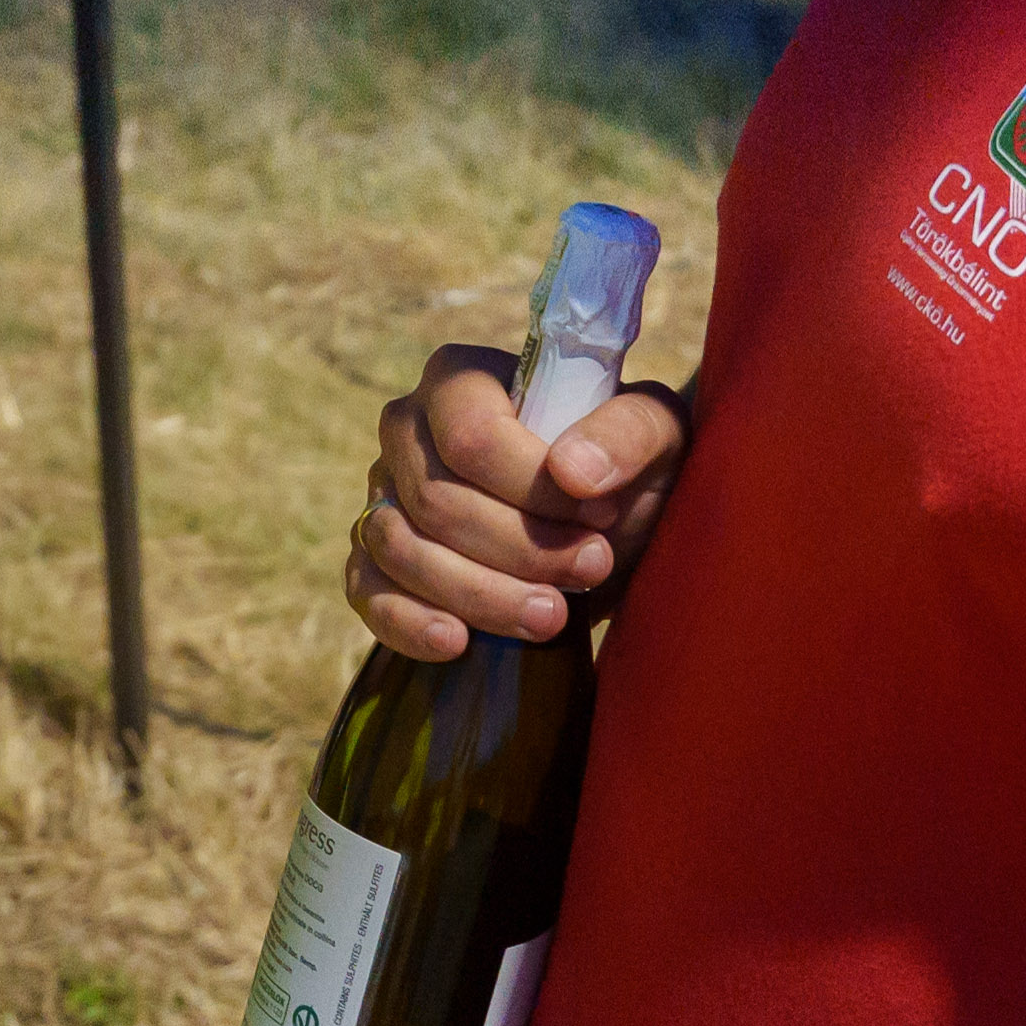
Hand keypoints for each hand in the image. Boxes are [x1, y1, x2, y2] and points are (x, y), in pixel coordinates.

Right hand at [345, 344, 689, 660]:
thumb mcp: (657, 436)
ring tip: (551, 617)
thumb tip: (572, 470)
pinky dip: (408, 623)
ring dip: (480, 593)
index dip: (533, 487)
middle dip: (520, 547)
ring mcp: (383, 497)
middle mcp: (406, 432)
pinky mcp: (376, 561)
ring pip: (400, 549)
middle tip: (593, 568)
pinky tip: (458, 642)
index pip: (470, 437)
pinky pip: (367, 593)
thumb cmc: (626, 467)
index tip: (601, 514)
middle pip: (435, 500)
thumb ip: (627, 434)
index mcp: (459, 382)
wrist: (609, 528)